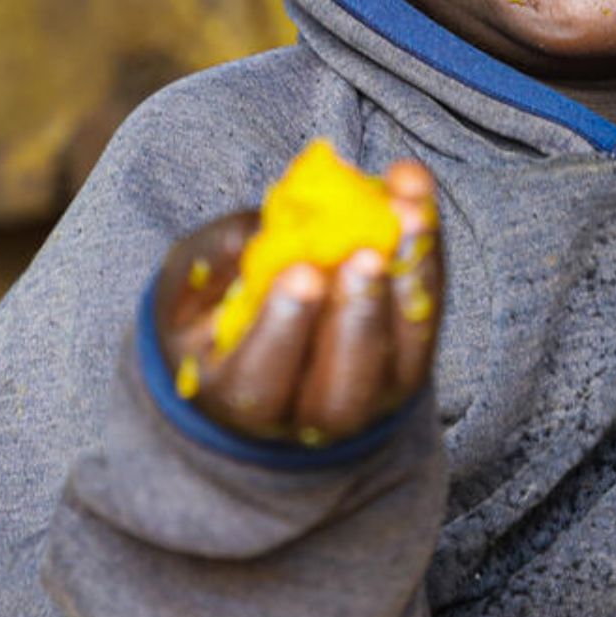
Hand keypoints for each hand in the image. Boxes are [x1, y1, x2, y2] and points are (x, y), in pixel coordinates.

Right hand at [157, 161, 442, 445]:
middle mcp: (312, 416)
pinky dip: (427, 253)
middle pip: (344, 389)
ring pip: (402, 356)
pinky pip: (427, 315)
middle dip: (358, 316)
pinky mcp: (410, 362)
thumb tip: (248, 234)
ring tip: (407, 214)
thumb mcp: (188, 292)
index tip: (302, 271)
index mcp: (241, 401)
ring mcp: (371, 396)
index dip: (283, 327)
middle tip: (366, 254)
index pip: (261, 382)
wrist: (270, 352)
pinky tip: (415, 200)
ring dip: (411, 277)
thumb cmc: (215, 316)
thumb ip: (210, 263)